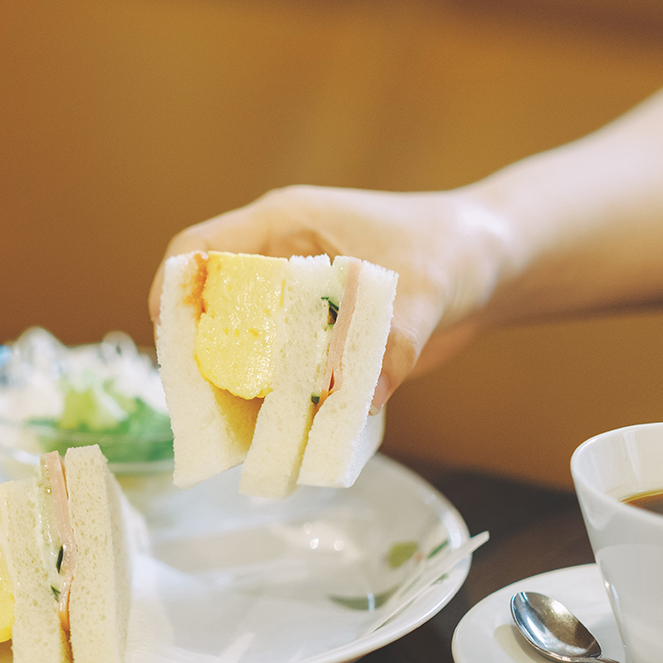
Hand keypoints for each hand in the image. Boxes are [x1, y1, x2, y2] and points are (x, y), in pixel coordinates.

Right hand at [150, 186, 509, 408]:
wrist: (492, 265)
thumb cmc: (452, 250)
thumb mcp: (423, 289)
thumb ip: (390, 339)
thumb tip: (356, 398)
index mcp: (282, 225)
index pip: (197, 249)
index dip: (173, 293)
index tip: (169, 344)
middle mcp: (277, 263)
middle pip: (209, 306)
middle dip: (197, 356)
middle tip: (198, 406)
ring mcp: (295, 303)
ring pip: (239, 347)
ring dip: (233, 390)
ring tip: (232, 435)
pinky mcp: (317, 339)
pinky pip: (278, 374)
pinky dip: (275, 405)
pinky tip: (280, 438)